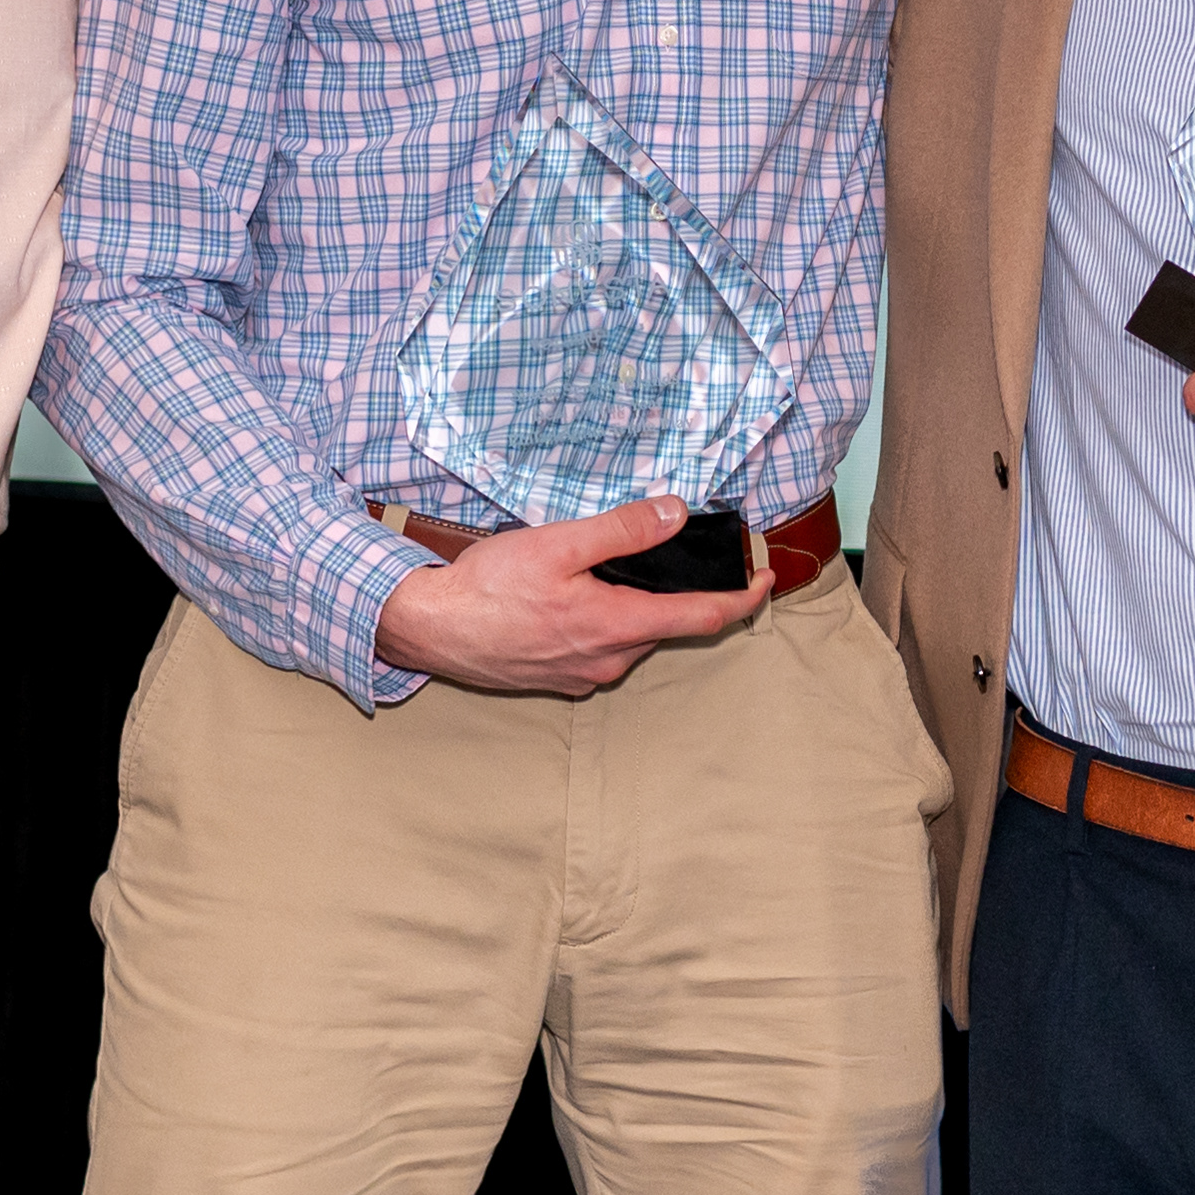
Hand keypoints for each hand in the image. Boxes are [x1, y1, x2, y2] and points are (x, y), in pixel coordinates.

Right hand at [372, 494, 772, 697]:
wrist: (428, 630)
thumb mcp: (558, 544)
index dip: (743, 597)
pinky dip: (606, 619)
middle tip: (683, 553)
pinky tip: (577, 595)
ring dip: (637, 603)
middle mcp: (608, 660)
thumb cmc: (487, 588)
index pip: (704, 617)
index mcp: (617, 626)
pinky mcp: (559, 679)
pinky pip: (601, 647)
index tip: (766, 577)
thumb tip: (675, 514)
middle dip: (682, 591)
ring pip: (632, 634)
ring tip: (616, 567)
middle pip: (666, 623)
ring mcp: (583, 675)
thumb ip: (622, 530)